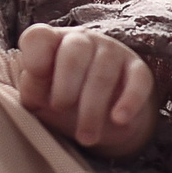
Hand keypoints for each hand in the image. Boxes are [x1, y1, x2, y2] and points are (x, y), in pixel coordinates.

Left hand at [15, 26, 156, 157]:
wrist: (104, 115)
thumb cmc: (65, 99)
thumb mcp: (41, 97)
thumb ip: (33, 89)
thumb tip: (34, 87)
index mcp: (52, 43)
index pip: (38, 36)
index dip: (35, 56)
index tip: (36, 76)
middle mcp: (82, 41)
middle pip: (74, 52)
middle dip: (66, 85)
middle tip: (60, 108)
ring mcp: (112, 52)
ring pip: (103, 73)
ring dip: (92, 109)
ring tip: (86, 136)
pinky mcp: (138, 69)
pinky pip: (137, 81)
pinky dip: (129, 101)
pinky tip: (119, 119)